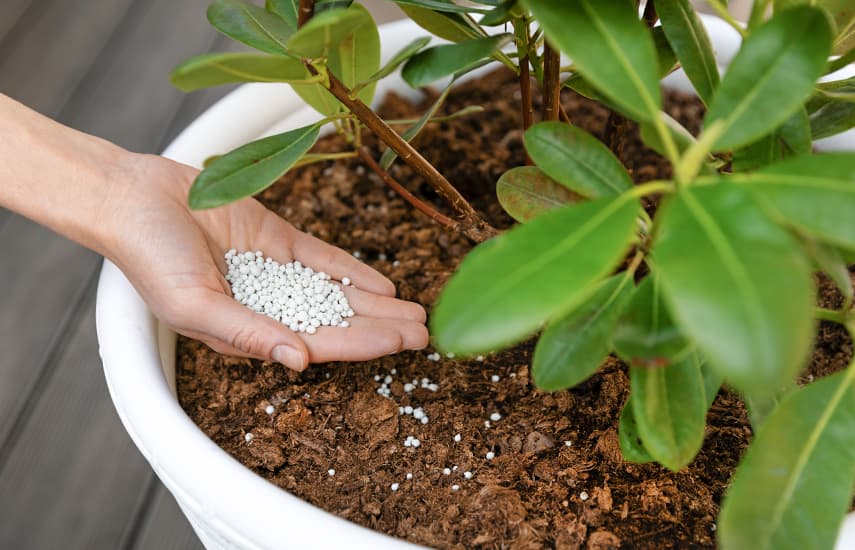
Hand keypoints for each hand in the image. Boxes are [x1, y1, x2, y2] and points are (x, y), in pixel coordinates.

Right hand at [103, 154, 428, 370]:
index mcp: (247, 331)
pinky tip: (382, 282)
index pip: (317, 342)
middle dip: (380, 328)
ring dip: (375, 303)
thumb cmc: (150, 258)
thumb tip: (298, 361)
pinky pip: (322, 259)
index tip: (401, 344)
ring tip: (415, 311)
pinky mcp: (276, 239)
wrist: (134, 199)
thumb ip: (247, 333)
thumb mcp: (194, 304)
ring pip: (336, 293)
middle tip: (425, 332)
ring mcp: (275, 272)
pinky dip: (351, 270)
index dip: (362, 344)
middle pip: (336, 321)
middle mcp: (267, 306)